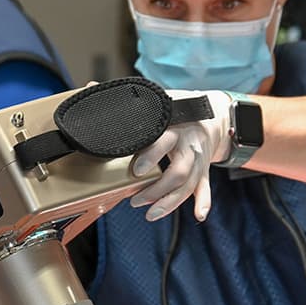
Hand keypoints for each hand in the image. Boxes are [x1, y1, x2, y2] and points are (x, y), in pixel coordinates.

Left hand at [129, 90, 233, 221]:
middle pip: (178, 170)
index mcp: (175, 126)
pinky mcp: (204, 170)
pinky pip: (205, 187)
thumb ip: (127, 101)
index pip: (164, 141)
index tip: (136, 170)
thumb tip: (91, 88)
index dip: (152, 155)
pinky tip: (198, 216)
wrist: (214, 114)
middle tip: (135, 200)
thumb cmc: (178, 109)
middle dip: (157, 188)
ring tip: (150, 214)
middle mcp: (188, 144)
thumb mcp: (158, 101)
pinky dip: (203, 202)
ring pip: (188, 184)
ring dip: (170, 202)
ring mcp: (198, 159)